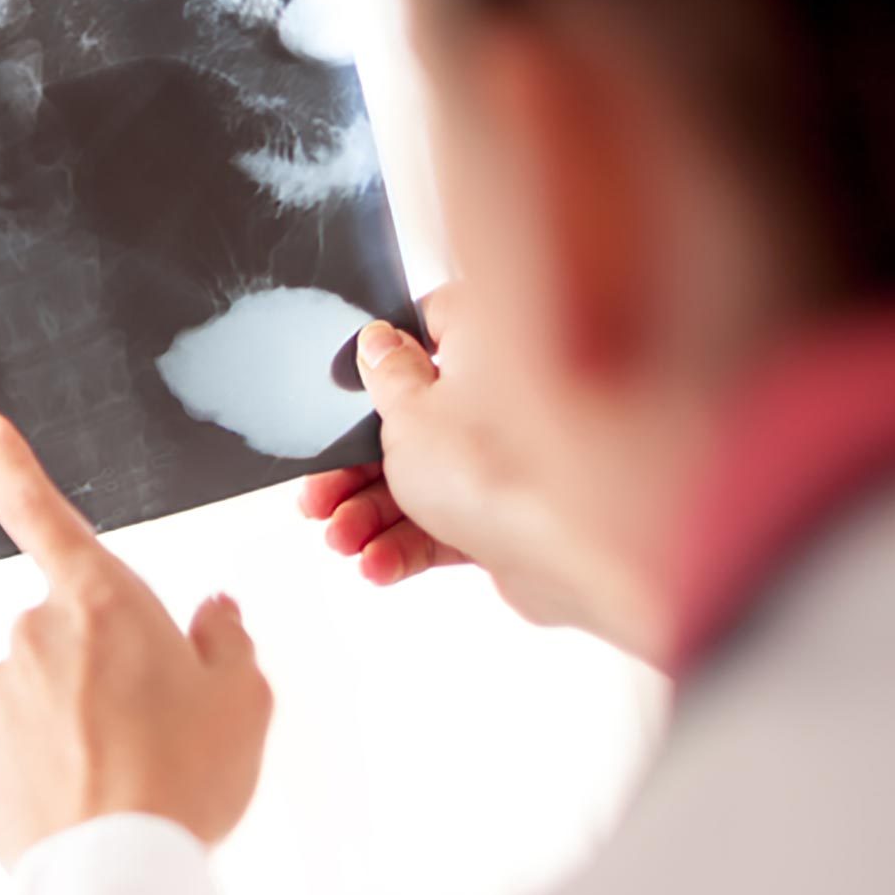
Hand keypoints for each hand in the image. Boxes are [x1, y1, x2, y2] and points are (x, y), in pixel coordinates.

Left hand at [0, 412, 271, 868]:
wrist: (114, 871)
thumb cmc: (184, 780)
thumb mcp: (241, 699)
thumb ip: (224, 639)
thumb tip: (211, 612)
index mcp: (101, 601)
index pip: (45, 515)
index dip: (11, 464)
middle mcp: (33, 632)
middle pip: (68, 631)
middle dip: (100, 665)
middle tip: (149, 729)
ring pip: (37, 688)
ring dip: (70, 717)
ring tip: (117, 774)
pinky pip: (7, 736)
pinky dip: (37, 758)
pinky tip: (75, 795)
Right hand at [299, 286, 659, 656]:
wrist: (576, 549)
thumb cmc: (496, 463)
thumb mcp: (407, 414)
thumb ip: (385, 378)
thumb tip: (378, 341)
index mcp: (488, 335)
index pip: (426, 329)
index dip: (376, 365)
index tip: (343, 397)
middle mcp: (507, 389)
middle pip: (412, 421)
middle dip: (356, 469)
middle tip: (319, 500)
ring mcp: (513, 454)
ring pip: (425, 478)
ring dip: (373, 514)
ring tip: (343, 542)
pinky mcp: (516, 511)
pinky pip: (450, 520)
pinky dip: (411, 542)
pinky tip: (378, 564)